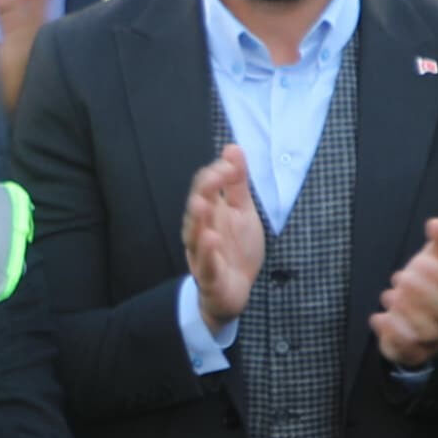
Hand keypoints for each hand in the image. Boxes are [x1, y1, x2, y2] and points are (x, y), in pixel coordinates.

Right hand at [182, 148, 264, 330]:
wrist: (236, 290)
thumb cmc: (236, 248)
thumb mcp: (242, 211)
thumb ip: (237, 182)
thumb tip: (232, 147)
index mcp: (210, 212)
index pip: (205, 187)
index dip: (217, 173)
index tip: (231, 163)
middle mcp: (201, 230)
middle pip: (196, 207)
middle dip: (204, 191)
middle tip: (214, 175)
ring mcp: (203, 254)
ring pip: (194, 235)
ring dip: (197, 219)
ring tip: (202, 203)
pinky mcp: (210, 277)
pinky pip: (206, 265)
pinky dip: (207, 252)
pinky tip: (211, 238)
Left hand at [369, 215, 437, 367]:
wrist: (413, 318)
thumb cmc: (427, 283)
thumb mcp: (435, 258)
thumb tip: (436, 222)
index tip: (418, 261)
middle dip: (419, 291)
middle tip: (399, 277)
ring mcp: (436, 339)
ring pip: (426, 331)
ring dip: (404, 311)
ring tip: (389, 295)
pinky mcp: (416, 353)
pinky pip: (407, 348)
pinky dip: (390, 331)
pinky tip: (378, 316)